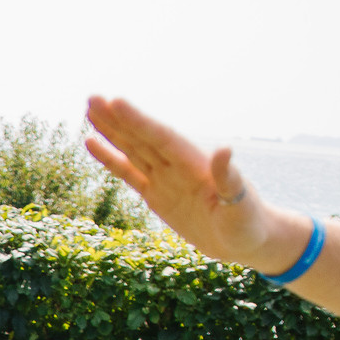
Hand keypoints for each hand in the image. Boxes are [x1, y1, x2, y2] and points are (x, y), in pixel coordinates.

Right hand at [82, 96, 312, 271]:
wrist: (247, 242)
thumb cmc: (249, 224)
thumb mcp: (241, 206)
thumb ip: (230, 179)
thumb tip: (224, 149)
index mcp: (195, 165)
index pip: (162, 138)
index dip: (139, 121)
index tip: (116, 102)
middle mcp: (178, 166)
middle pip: (142, 137)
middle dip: (118, 119)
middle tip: (93, 97)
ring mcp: (166, 179)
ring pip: (132, 149)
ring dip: (112, 130)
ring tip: (90, 109)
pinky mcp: (157, 195)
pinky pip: (129, 174)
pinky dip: (111, 159)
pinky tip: (93, 143)